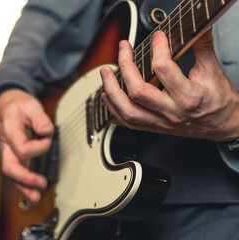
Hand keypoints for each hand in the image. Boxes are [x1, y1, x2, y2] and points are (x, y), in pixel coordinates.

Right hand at [0, 89, 53, 205]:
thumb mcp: (31, 105)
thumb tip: (46, 131)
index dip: (38, 147)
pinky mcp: (15, 158)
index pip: (22, 147)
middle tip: (41, 183)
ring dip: (24, 188)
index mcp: (10, 130)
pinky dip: (24, 186)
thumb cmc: (18, 107)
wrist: (6, 107)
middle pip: (9, 167)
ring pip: (12, 175)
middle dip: (25, 178)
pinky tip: (32, 196)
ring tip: (36, 199)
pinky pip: (17, 175)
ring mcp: (10, 153)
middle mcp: (7, 145)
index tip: (47, 138)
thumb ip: (40, 117)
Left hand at [101, 30, 238, 140]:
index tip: (157, 37)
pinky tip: (107, 97)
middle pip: (138, 91)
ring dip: (112, 91)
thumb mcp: (215, 72)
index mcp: (188, 96)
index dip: (158, 49)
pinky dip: (114, 110)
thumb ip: (203, 49)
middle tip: (123, 49)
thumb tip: (199, 28)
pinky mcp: (155, 127)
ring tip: (105, 74)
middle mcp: (172, 111)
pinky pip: (129, 122)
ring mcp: (161, 121)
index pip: (164, 70)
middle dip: (125, 67)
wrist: (223, 126)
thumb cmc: (219, 102)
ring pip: (128, 111)